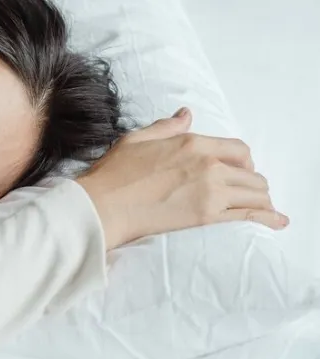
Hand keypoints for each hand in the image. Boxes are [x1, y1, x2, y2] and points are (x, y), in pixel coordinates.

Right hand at [77, 107, 287, 248]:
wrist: (103, 207)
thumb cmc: (113, 175)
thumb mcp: (137, 139)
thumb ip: (166, 127)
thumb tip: (185, 115)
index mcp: (193, 142)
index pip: (238, 149)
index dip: (244, 161)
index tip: (240, 171)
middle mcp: (208, 163)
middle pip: (251, 172)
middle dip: (253, 183)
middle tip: (247, 193)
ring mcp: (210, 190)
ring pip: (255, 193)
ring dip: (261, 200)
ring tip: (263, 209)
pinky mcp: (207, 216)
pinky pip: (249, 214)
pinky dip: (268, 218)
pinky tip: (278, 222)